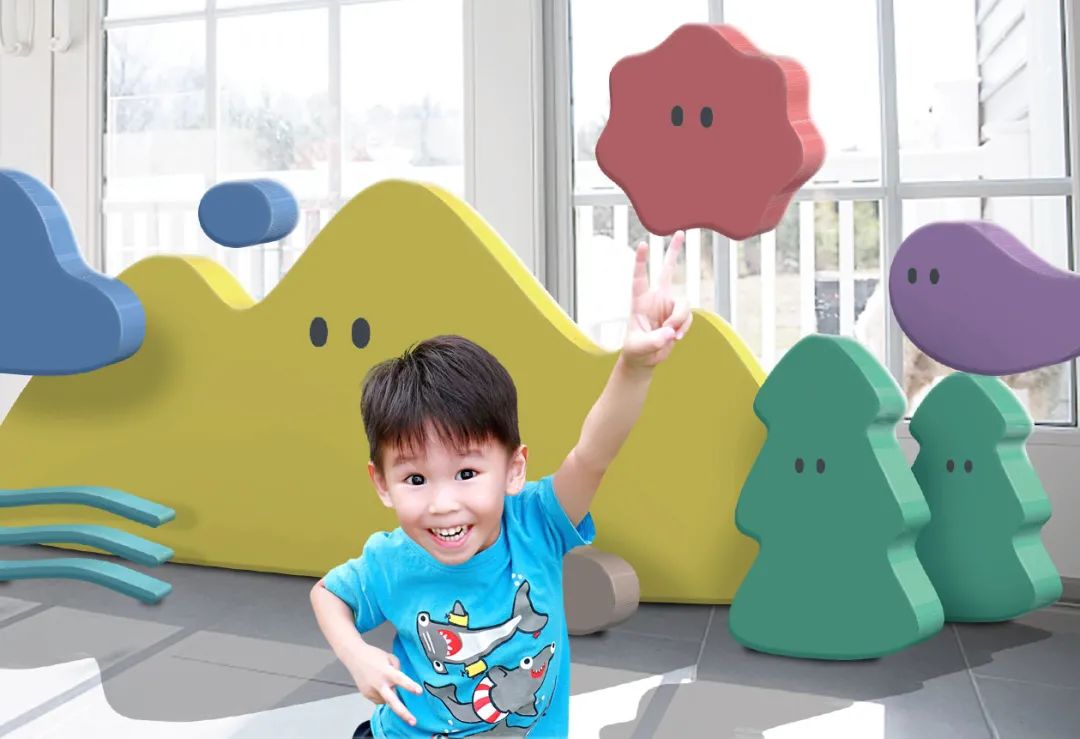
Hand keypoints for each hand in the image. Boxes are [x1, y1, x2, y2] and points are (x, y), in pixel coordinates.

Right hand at [343, 643, 422, 725]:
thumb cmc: (373, 656)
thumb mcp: (390, 658)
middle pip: (392, 700)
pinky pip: (379, 699)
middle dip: (403, 713)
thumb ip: (398, 669)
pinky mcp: (366, 695)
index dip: (410, 686)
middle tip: (412, 721)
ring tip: (384, 682)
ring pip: (387, 700)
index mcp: (386, 672)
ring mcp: (371, 691)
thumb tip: (401, 682)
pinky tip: (379, 685)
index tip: (419, 692)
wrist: (354, 657)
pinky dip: (382, 694)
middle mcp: (378, 683)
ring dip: (390, 695)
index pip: (400, 679)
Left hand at [623, 230, 692, 368]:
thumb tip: (671, 332)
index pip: (639, 278)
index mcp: (639, 302)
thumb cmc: (636, 350)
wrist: (645, 359)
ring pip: (684, 304)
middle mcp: (656, 299)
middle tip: (680, 233)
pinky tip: (675, 337)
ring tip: (670, 335)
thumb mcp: (639, 348)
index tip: (643, 245)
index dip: (641, 262)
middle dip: (674, 252)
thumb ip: (654, 341)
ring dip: (680, 321)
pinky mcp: (679, 316)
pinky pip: (689, 317)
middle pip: (667, 271)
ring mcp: (669, 306)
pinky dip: (684, 328)